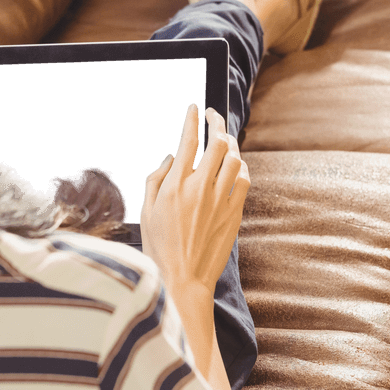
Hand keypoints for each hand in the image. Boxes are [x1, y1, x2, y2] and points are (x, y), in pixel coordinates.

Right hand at [140, 104, 249, 296]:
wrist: (183, 280)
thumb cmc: (159, 248)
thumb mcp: (146, 211)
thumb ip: (155, 180)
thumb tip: (171, 158)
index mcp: (174, 186)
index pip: (187, 141)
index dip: (192, 120)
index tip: (194, 109)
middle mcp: (200, 189)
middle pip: (217, 142)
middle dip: (217, 122)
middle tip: (213, 115)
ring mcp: (220, 201)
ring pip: (234, 158)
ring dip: (230, 143)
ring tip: (224, 139)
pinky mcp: (234, 213)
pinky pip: (244, 180)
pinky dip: (240, 167)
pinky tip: (234, 165)